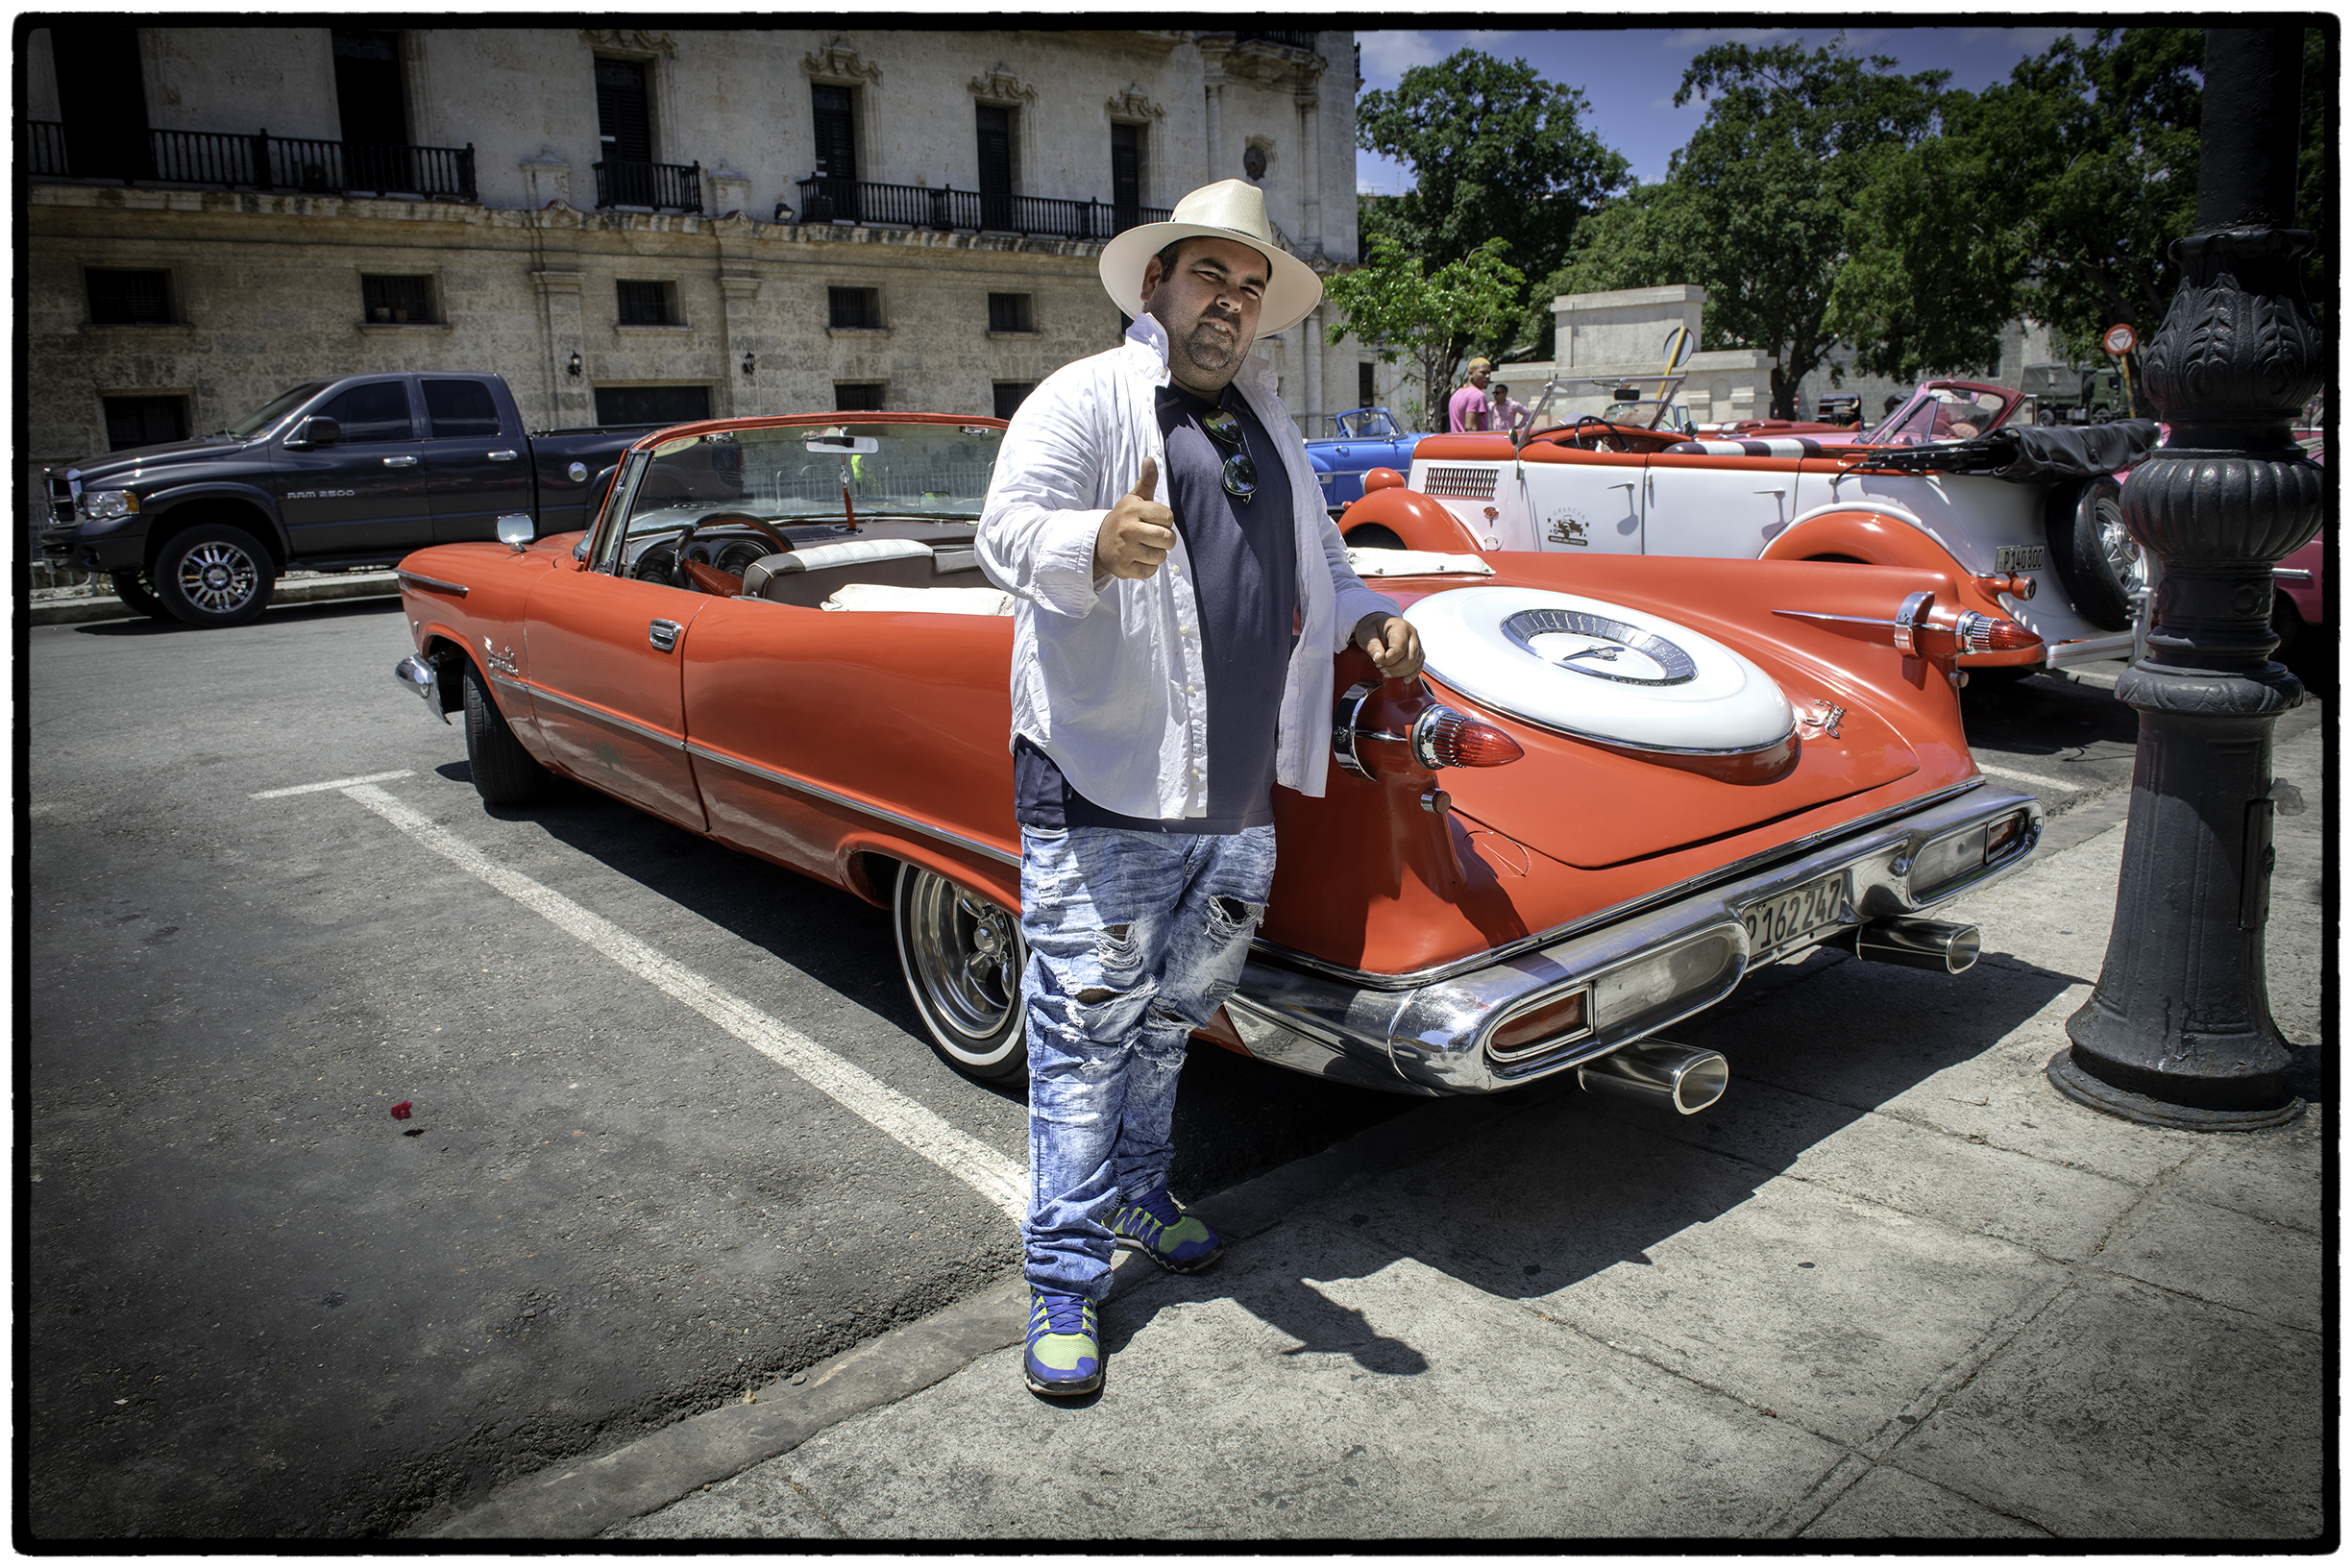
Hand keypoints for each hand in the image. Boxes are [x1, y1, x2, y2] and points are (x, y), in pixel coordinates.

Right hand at [1094, 457, 1176, 579]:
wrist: (1098, 543)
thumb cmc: (1124, 519)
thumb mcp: (1134, 498)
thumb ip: (1146, 480)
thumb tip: (1150, 458)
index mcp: (1133, 509)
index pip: (1168, 517)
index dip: (1164, 520)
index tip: (1153, 520)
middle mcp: (1128, 529)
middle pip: (1168, 538)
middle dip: (1165, 539)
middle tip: (1152, 536)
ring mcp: (1125, 550)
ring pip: (1161, 556)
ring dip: (1156, 553)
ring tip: (1144, 547)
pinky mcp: (1124, 568)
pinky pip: (1150, 571)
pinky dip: (1148, 567)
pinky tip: (1138, 558)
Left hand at [1354, 613, 1423, 680]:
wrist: (1377, 624)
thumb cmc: (1373, 627)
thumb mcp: (1367, 634)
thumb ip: (1373, 646)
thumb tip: (1379, 658)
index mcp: (1400, 627)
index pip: (1399, 649)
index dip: (1388, 660)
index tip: (1378, 662)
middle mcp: (1412, 634)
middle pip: (1410, 658)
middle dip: (1394, 668)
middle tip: (1381, 667)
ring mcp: (1416, 643)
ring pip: (1415, 663)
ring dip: (1401, 672)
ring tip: (1387, 672)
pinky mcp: (1417, 651)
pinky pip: (1419, 665)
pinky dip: (1412, 674)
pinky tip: (1404, 679)